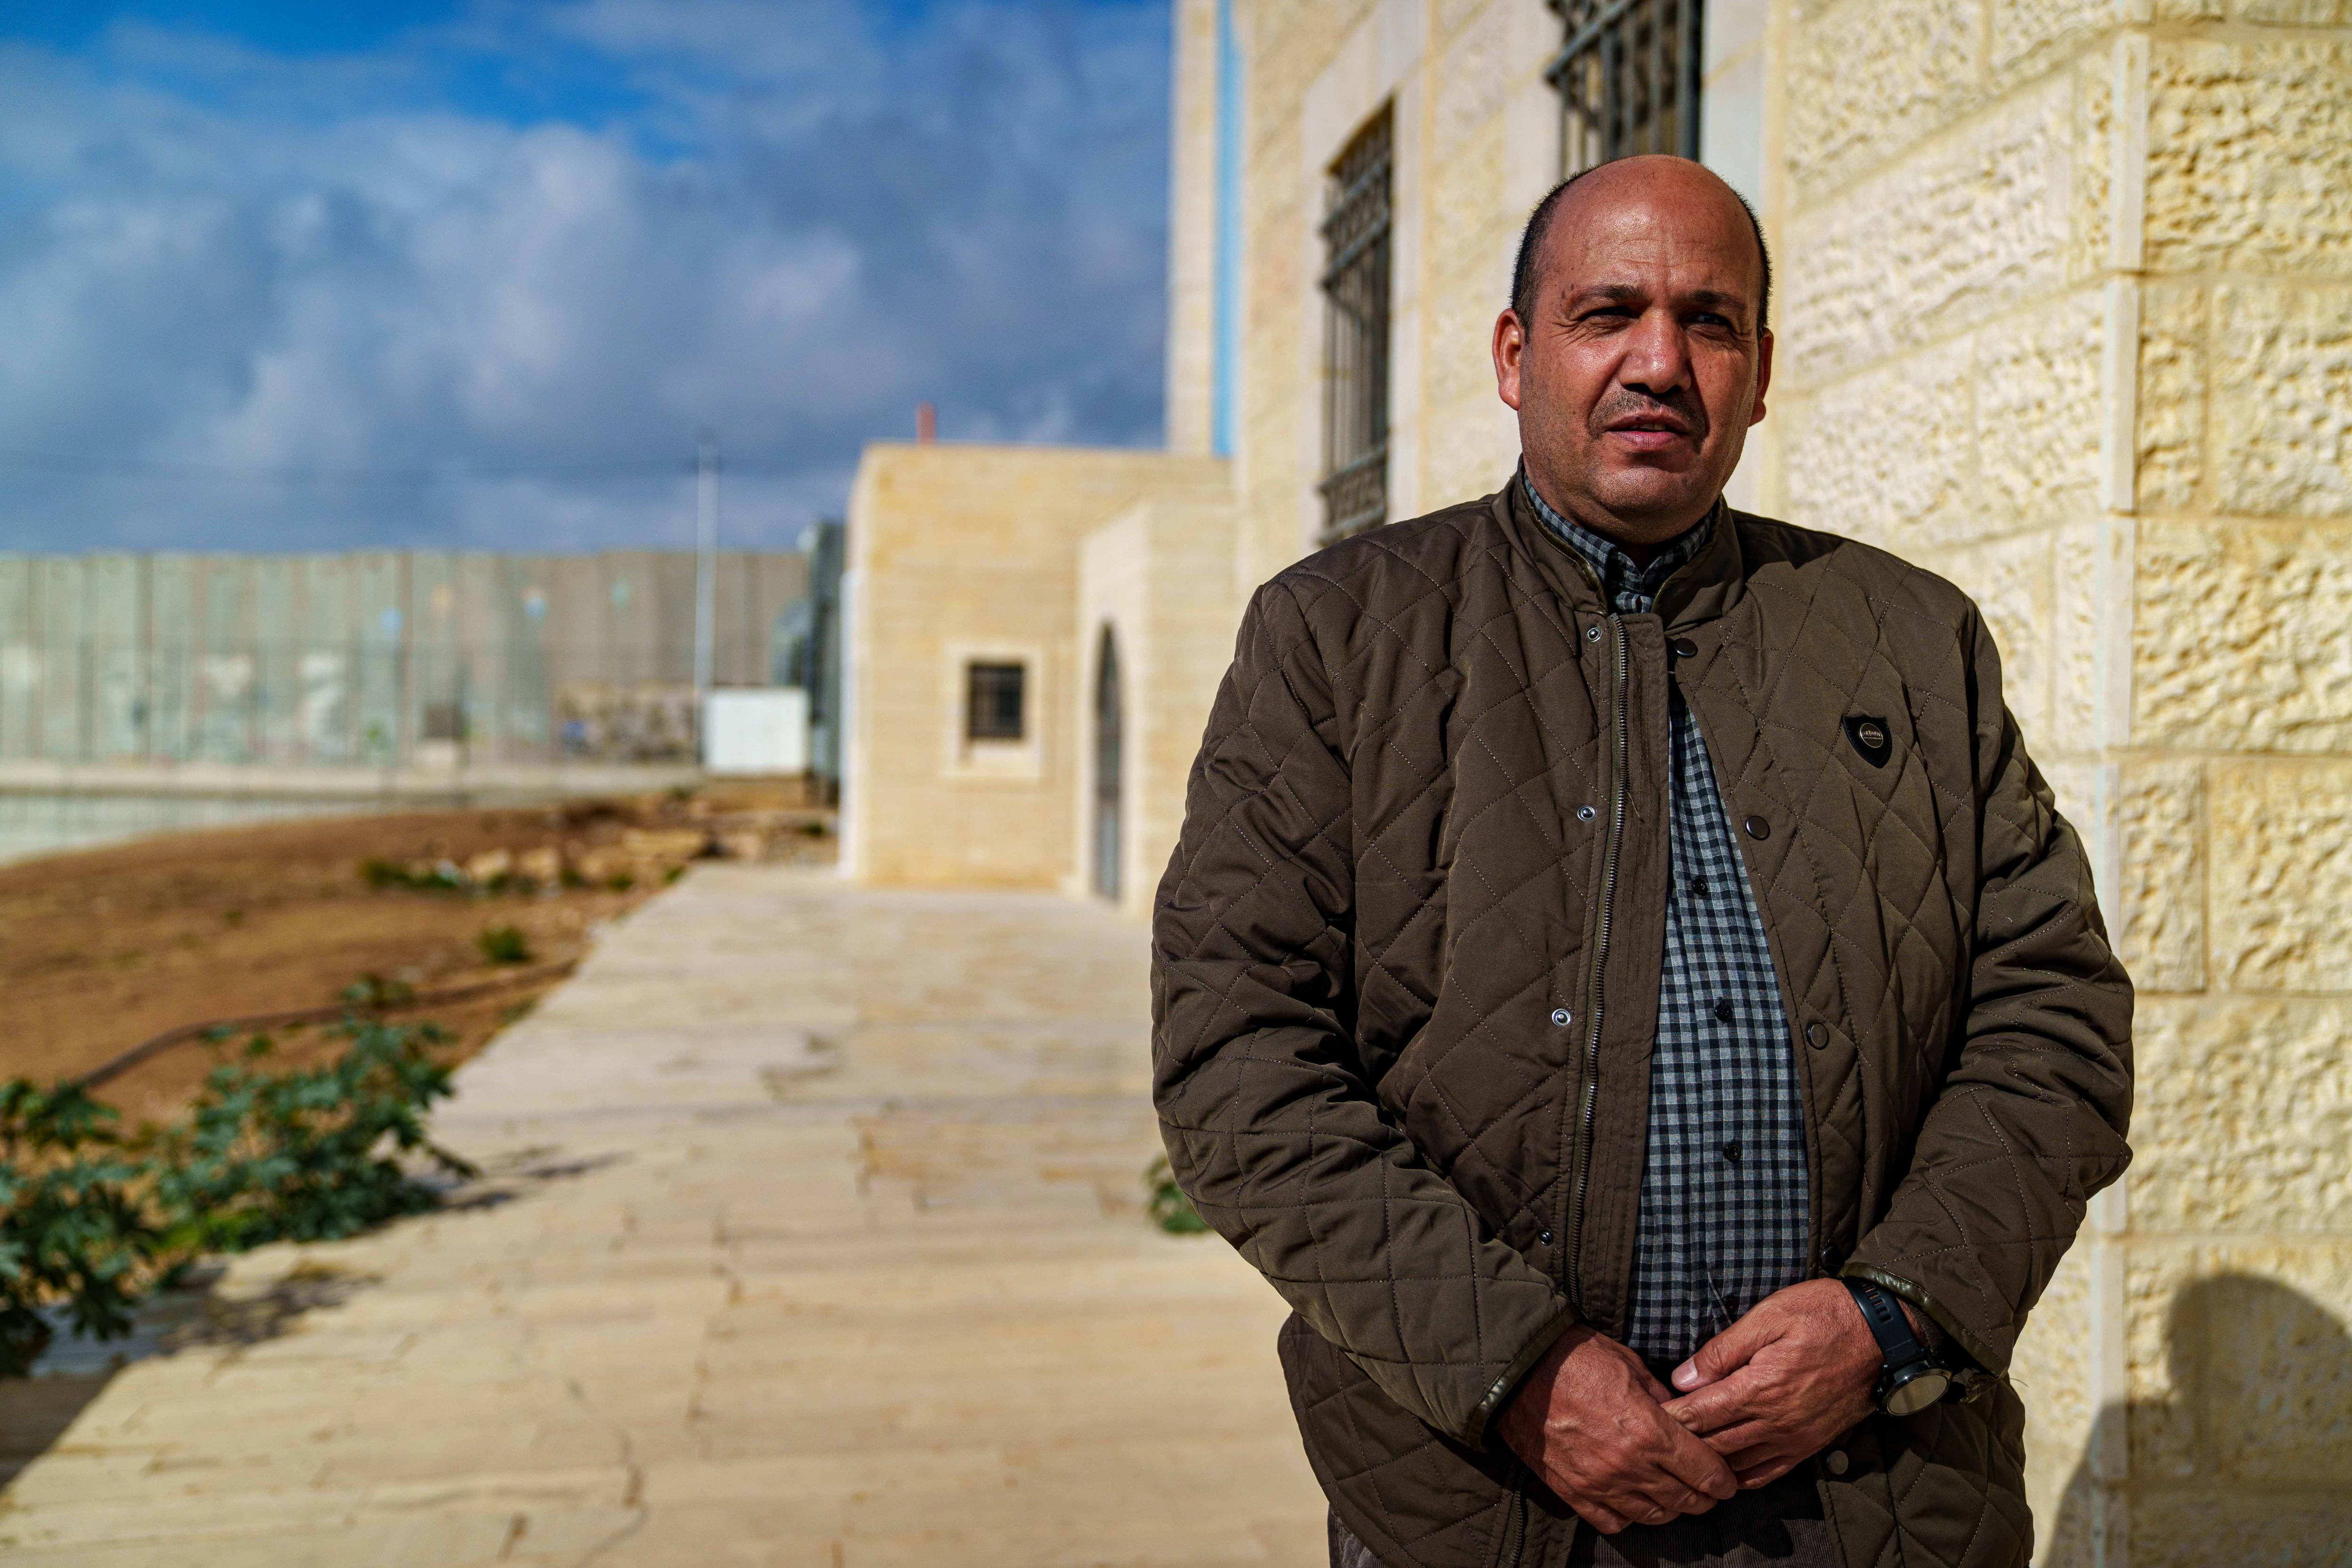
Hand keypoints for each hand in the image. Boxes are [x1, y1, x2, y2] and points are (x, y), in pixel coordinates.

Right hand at [1496, 1325, 1738, 1533]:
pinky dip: (1629, 1516)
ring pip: (1653, 1516)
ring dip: (1669, 1508)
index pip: (1705, 1473)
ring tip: (1673, 1496)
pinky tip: (1633, 1500)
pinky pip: (1613, 1522)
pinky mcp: (1573, 1492)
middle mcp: (1630, 1465)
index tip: (1727, 1480)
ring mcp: (1600, 1483)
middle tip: (1707, 1490)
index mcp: (1650, 1431)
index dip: (1723, 1481)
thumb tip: (1685, 1417)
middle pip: (1685, 1501)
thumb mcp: (1632, 1366)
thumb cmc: (1577, 1359)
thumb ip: (1664, 1399)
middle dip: (1703, 1497)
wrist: (1518, 1370)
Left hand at [1660, 1279, 1884, 1487]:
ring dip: (1708, 1462)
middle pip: (1714, 1444)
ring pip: (1738, 1462)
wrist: (1883, 1335)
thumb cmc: (1823, 1315)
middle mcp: (1775, 1421)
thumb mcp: (1768, 1317)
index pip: (1700, 1415)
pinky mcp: (1811, 1444)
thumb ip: (1722, 1351)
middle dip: (1681, 1444)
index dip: (1670, 1420)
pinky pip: (1770, 1471)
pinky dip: (1744, 1475)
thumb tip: (1683, 1377)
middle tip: (1652, 1441)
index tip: (1645, 1419)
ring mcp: (1794, 1437)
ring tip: (1680, 1457)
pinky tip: (1726, 1470)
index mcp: (1759, 1388)